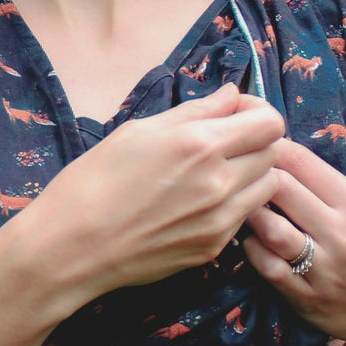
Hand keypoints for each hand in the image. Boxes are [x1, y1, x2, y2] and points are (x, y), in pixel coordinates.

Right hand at [28, 83, 286, 297]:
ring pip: (266, 187)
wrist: (71, 247)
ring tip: (215, 173)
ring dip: (251, 173)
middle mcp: (220, 183)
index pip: (270, 122)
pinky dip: (234, 203)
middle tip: (225, 142)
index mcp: (200, 144)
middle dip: (256, 141)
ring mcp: (220, 221)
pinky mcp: (214, 248)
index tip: (234, 114)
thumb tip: (230, 97)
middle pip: (275, 152)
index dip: (257, 112)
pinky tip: (198, 202)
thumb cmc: (93, 181)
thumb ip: (194, 112)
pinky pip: (244, 216)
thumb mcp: (138, 131)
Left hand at [240, 140, 345, 345]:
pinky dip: (252, 250)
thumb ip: (330, 187)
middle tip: (240, 175)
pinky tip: (251, 241)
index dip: (271, 148)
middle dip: (255, 176)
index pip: (302, 161)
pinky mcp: (309, 299)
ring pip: (270, 228)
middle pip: (281, 188)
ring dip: (249, 212)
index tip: (257, 147)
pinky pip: (267, 267)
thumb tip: (281, 153)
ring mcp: (326, 269)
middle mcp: (343, 234)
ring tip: (241, 206)